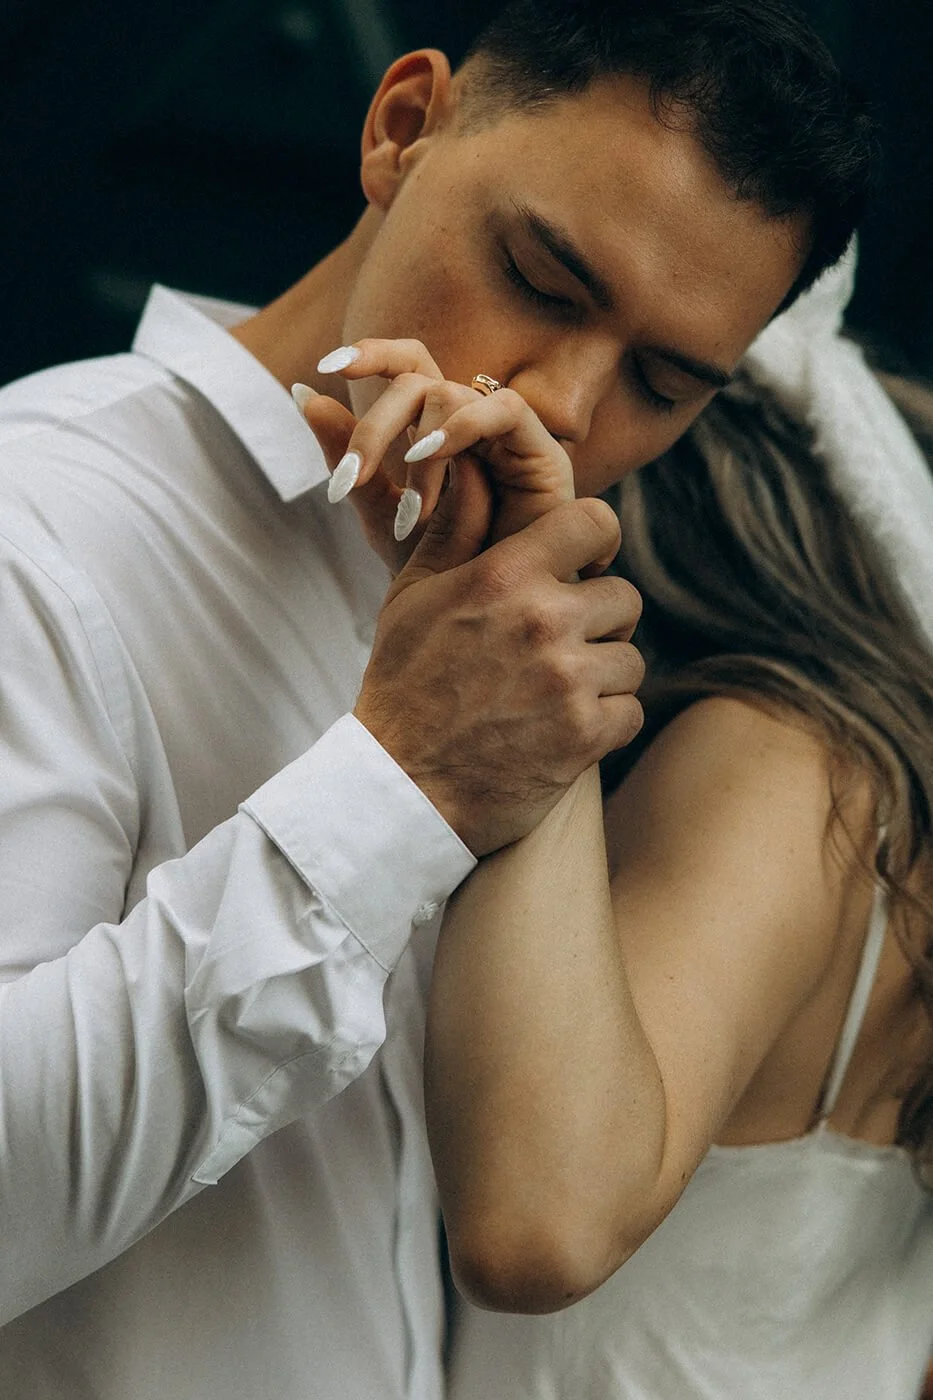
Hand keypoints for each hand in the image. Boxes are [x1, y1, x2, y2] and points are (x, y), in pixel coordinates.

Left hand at [297, 338, 574, 568]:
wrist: (491, 614)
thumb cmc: (443, 566)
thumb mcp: (381, 512)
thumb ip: (348, 458)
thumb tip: (303, 394)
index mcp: (433, 423)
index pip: (405, 365)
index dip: (370, 353)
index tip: (325, 368)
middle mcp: (469, 417)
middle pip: (415, 380)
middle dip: (373, 428)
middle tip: (350, 480)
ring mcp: (503, 430)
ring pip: (449, 393)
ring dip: (416, 448)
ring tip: (407, 512)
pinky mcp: (540, 447)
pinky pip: (502, 408)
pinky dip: (462, 428)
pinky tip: (431, 459)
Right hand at [354, 482, 643, 854]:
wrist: (401, 787)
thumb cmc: (403, 686)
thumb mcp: (412, 598)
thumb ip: (454, 531)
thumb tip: (476, 472)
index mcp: (504, 577)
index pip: (595, 521)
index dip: (598, 541)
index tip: (588, 567)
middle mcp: (544, 620)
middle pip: (624, 597)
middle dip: (599, 623)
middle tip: (561, 649)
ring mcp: (568, 680)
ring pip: (630, 659)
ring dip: (603, 678)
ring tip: (555, 695)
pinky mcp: (586, 735)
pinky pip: (630, 711)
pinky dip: (605, 724)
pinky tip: (562, 731)